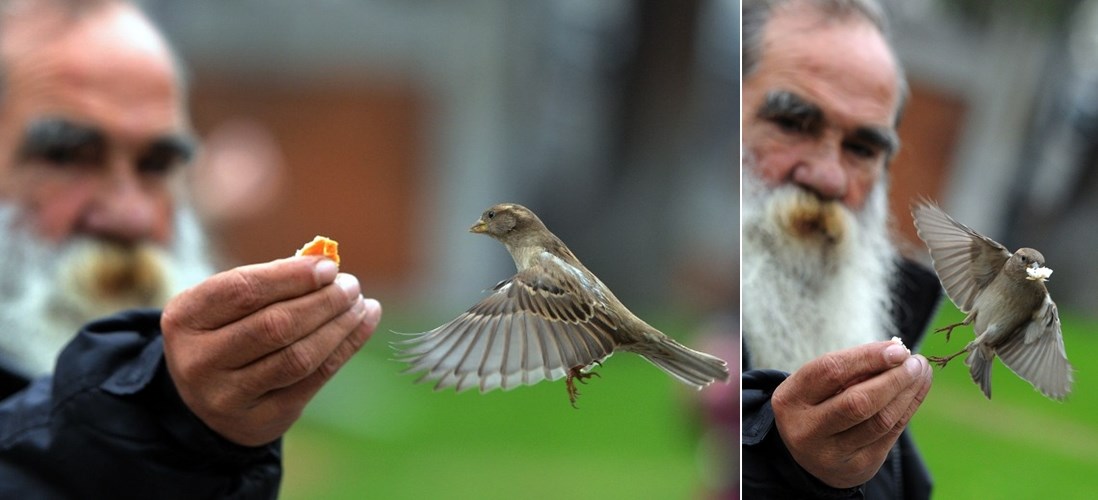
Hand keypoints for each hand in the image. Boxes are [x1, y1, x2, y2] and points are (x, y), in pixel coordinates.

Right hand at [161, 256, 381, 445]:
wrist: (207, 401)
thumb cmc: (226, 333)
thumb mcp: (227, 305)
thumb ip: (269, 282)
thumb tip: (326, 266)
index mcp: (184, 318)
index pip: (242, 290)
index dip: (290, 276)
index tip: (328, 267)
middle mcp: (199, 360)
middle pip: (275, 326)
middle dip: (322, 302)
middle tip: (350, 286)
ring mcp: (228, 395)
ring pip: (298, 357)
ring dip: (339, 326)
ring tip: (360, 305)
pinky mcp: (261, 419)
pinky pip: (314, 379)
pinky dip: (345, 347)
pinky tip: (363, 324)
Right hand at [771, 341, 931, 488]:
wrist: (809, 455)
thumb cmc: (816, 405)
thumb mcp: (818, 385)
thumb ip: (850, 369)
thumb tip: (897, 353)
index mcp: (790, 400)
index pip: (831, 372)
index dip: (868, 357)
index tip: (898, 349)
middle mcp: (806, 430)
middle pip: (857, 401)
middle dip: (893, 379)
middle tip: (915, 361)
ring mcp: (832, 453)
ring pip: (880, 420)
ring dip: (907, 393)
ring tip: (920, 372)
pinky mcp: (858, 467)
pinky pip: (890, 434)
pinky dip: (908, 408)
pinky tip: (916, 390)